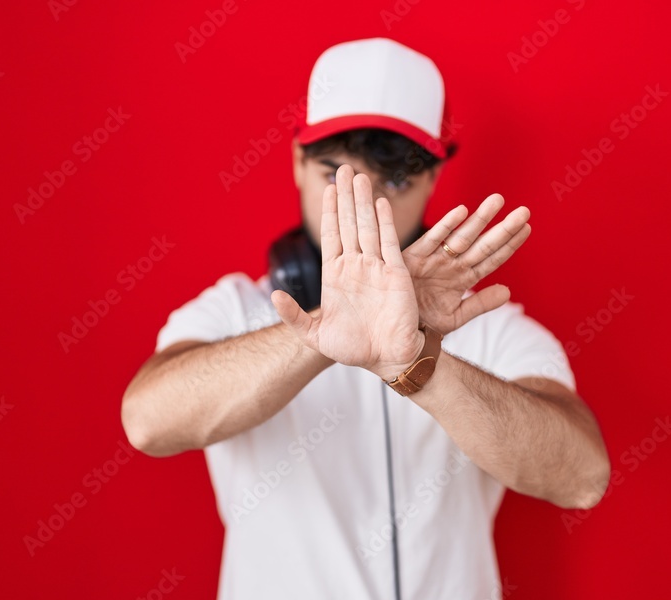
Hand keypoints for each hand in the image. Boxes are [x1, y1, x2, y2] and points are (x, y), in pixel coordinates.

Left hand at [271, 165, 423, 380]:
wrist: (386, 360)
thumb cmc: (353, 349)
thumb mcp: (314, 334)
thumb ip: (294, 316)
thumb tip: (274, 294)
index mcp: (336, 276)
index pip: (331, 235)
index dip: (329, 212)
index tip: (327, 189)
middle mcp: (356, 267)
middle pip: (349, 223)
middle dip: (345, 196)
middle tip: (344, 169)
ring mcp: (377, 268)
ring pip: (367, 227)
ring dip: (362, 201)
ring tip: (359, 176)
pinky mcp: (396, 274)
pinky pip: (389, 243)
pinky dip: (384, 222)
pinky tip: (379, 203)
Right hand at [403, 194, 531, 333]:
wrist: (393, 329)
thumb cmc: (423, 324)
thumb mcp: (455, 317)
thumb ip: (479, 304)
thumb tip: (508, 292)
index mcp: (463, 279)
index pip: (492, 260)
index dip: (509, 245)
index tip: (527, 228)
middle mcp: (452, 265)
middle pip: (483, 244)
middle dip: (503, 228)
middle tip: (525, 211)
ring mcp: (434, 260)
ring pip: (462, 236)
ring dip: (480, 219)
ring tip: (498, 201)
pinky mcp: (414, 257)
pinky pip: (432, 239)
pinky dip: (446, 226)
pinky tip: (462, 212)